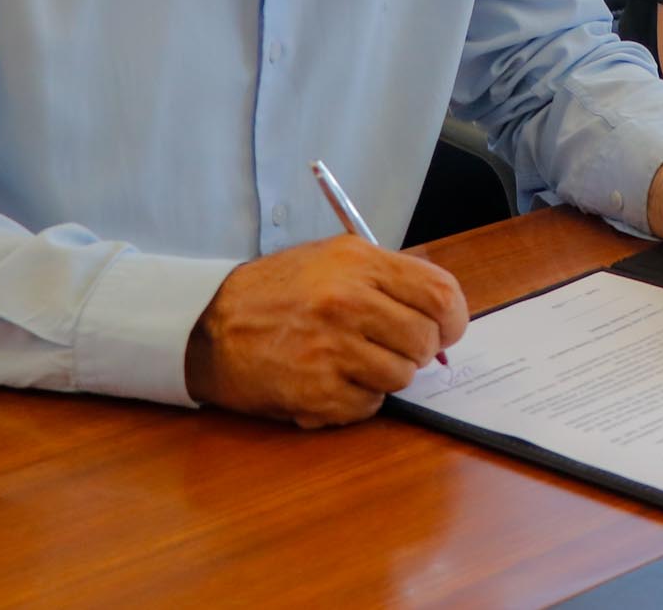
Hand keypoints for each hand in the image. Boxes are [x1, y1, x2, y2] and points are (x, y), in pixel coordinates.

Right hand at [184, 236, 467, 428]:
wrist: (209, 325)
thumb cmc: (277, 292)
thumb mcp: (332, 259)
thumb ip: (388, 280)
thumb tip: (441, 314)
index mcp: (358, 263)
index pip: (440, 294)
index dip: (453, 318)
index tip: (447, 329)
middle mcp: (348, 302)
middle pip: (425, 339)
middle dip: (419, 350)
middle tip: (397, 348)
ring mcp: (332, 349)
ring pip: (401, 375)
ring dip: (388, 375)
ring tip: (356, 361)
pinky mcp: (317, 391)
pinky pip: (370, 403)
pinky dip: (359, 398)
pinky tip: (333, 380)